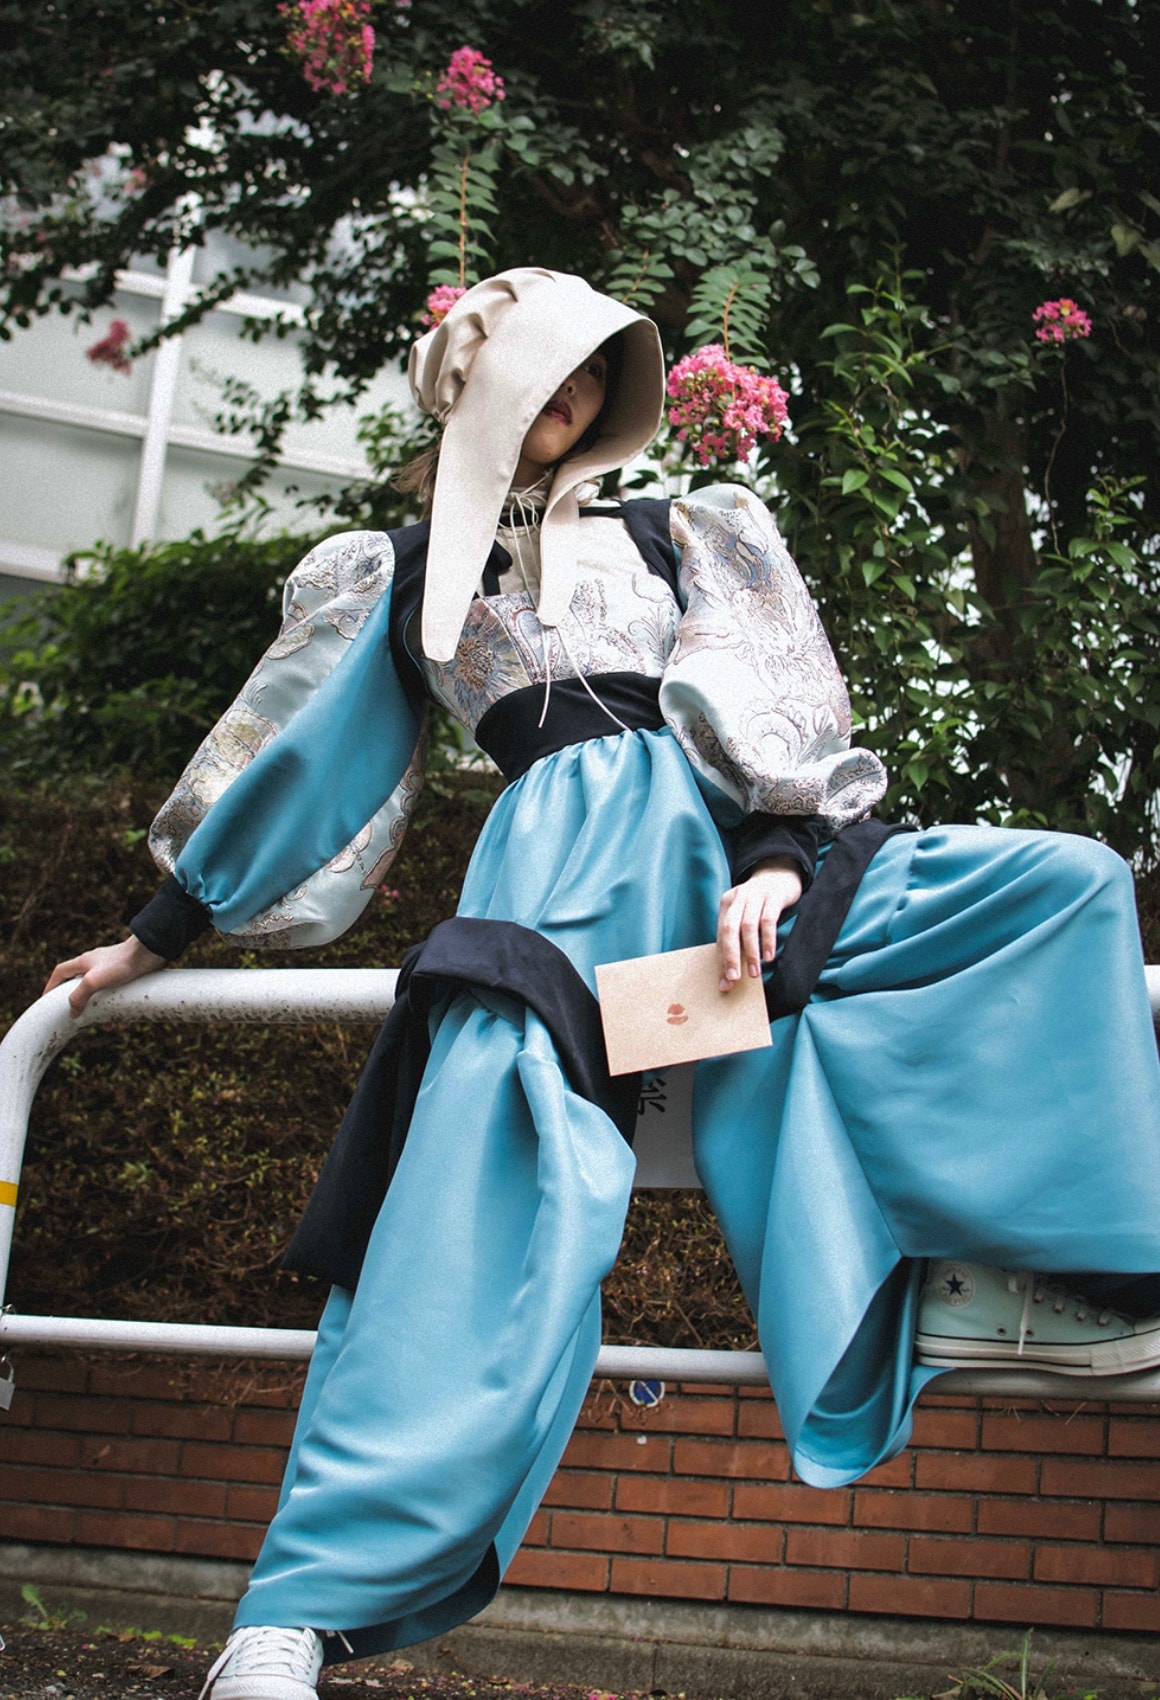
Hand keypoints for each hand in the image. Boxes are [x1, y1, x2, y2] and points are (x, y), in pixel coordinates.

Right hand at [44, 936, 166, 1018]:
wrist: (152, 952)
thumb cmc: (122, 963)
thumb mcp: (94, 981)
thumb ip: (79, 996)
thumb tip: (72, 1013)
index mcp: (84, 962)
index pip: (60, 973)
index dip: (51, 986)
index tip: (47, 1000)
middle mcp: (96, 964)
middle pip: (81, 986)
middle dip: (82, 1004)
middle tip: (82, 1020)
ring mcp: (112, 969)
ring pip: (101, 993)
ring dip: (102, 1010)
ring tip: (108, 1026)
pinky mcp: (127, 975)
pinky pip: (118, 995)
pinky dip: (118, 1008)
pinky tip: (124, 1020)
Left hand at [717, 857, 803, 992]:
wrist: (781, 873)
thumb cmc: (761, 902)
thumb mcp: (746, 916)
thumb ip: (738, 943)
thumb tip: (729, 979)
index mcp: (727, 904)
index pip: (721, 935)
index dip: (722, 960)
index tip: (726, 982)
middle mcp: (738, 898)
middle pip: (729, 929)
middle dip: (731, 956)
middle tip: (735, 978)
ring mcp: (756, 895)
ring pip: (748, 926)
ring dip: (751, 952)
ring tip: (755, 972)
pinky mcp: (773, 896)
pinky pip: (768, 920)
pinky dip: (767, 940)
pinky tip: (769, 955)